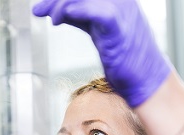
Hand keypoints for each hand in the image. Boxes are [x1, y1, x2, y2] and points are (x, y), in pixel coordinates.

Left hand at [32, 0, 171, 106]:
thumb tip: (57, 11)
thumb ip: (80, 16)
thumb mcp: (98, 28)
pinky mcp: (120, 29)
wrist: (145, 77)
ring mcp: (122, 11)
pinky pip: (101, 13)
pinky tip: (65, 16)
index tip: (40, 8)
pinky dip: (81, 11)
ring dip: (62, 5)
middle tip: (39, 11)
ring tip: (53, 20)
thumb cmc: (122, 55)